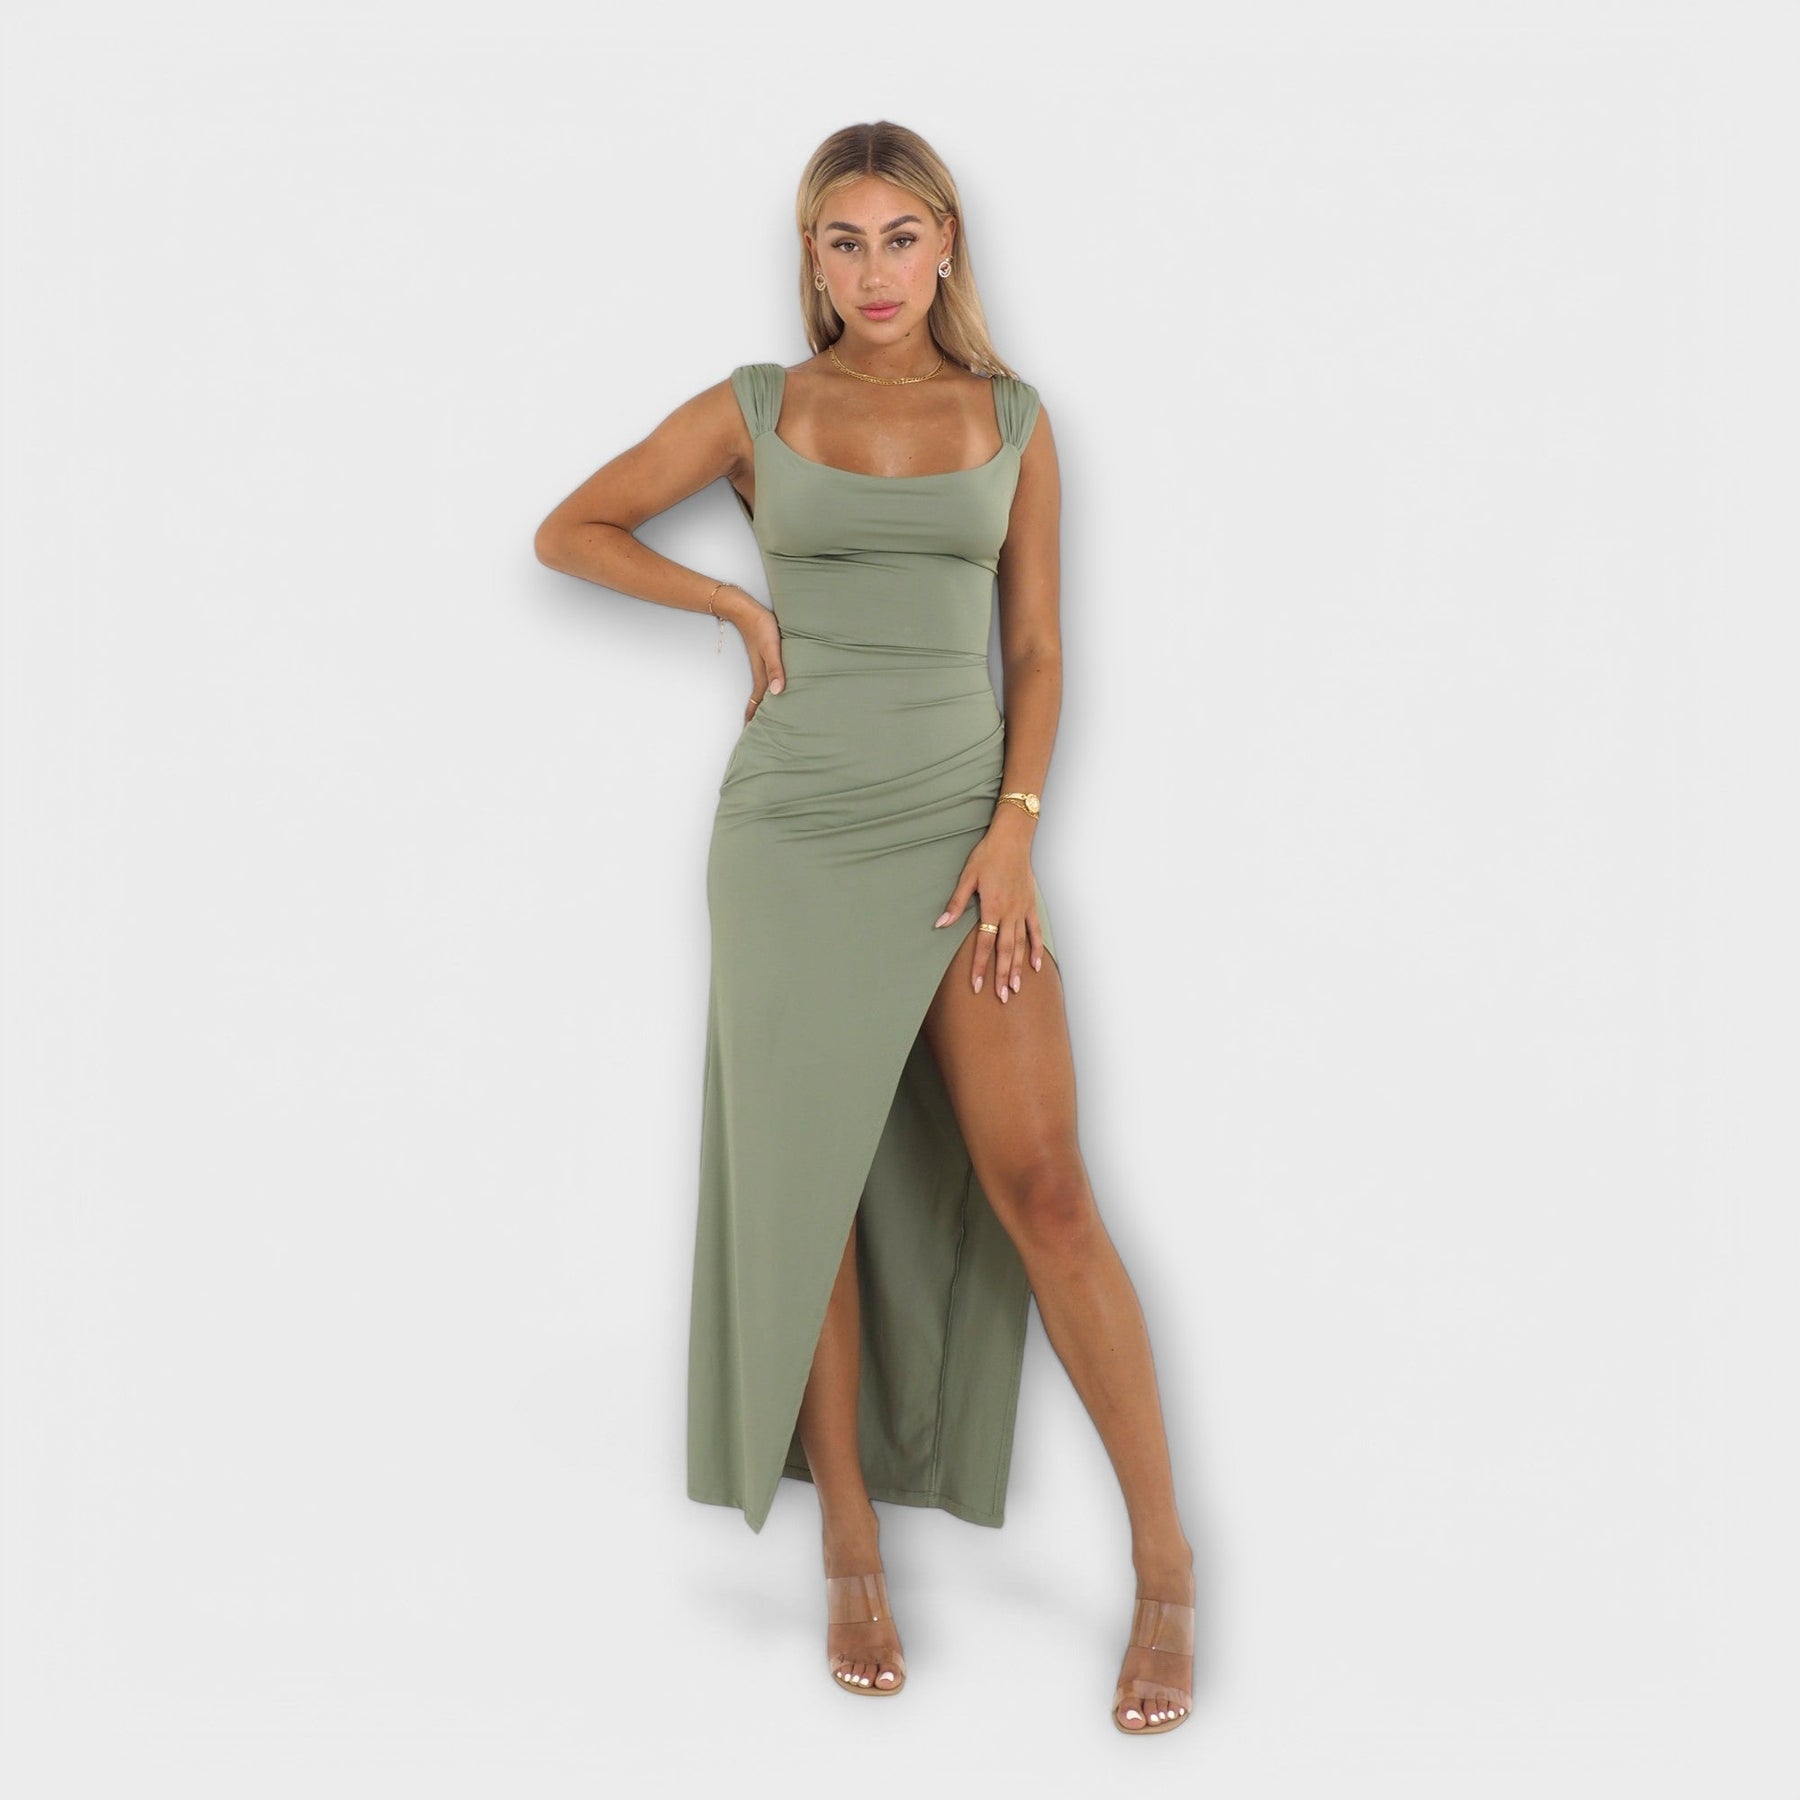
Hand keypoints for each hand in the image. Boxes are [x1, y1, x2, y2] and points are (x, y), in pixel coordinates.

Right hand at [722, 588, 785, 722]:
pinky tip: (776, 689)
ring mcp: (763, 666)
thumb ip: (776, 669)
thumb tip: (778, 693)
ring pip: (764, 691)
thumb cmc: (761, 627)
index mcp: (763, 676)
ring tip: (770, 717)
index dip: (755, 719)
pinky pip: (768, 679)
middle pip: (761, 700)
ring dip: (765, 704)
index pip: (759, 703)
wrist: (747, 610)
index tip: (753, 735)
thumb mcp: (771, 649)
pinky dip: (770, 690)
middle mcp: (762, 674)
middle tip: (763, 732)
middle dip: (760, 716)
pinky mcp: (765, 657)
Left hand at [932, 813, 1043, 1000]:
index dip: (980, 966)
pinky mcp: (1031, 905)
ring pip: (1022, 945)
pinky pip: (1036, 931)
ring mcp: (1023, 910)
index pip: (984, 944)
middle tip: (1001, 997)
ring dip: (1018, 968)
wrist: (1012, 839)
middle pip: (1006, 950)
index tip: (977, 986)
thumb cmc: (987, 856)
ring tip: (1016, 988)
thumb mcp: (967, 877)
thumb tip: (941, 924)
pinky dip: (1037, 949)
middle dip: (1001, 975)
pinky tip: (1036, 965)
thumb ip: (956, 904)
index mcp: (992, 907)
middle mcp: (1009, 913)